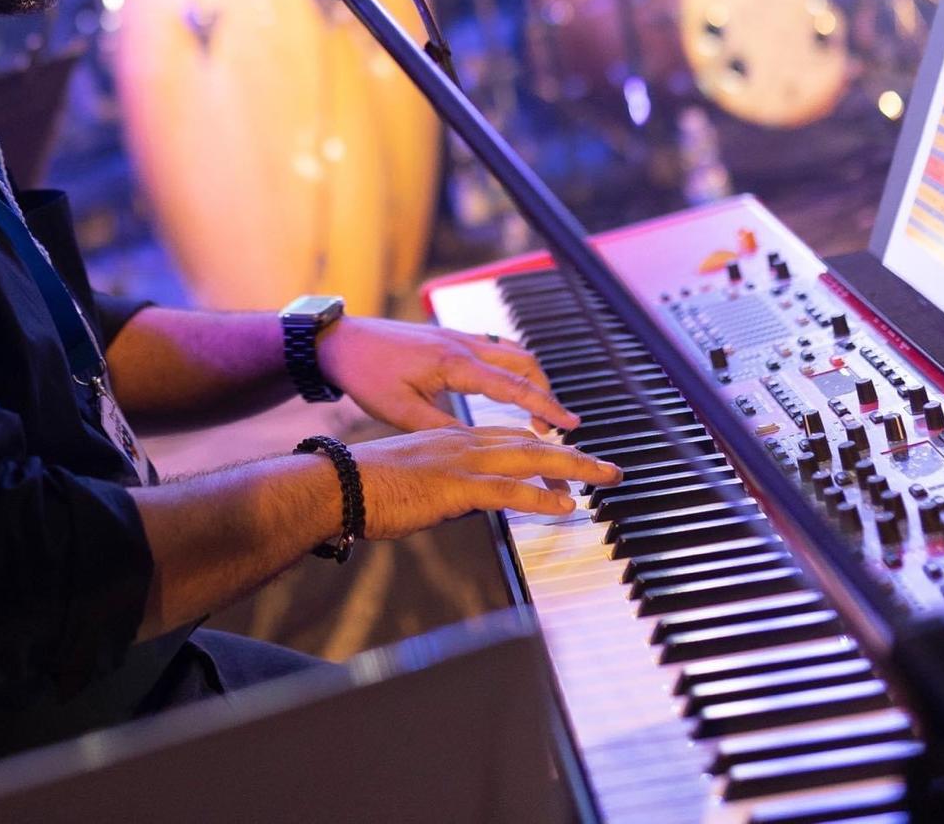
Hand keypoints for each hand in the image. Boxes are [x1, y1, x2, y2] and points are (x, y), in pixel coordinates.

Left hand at [317, 316, 577, 434]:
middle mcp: (462, 344)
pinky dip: (512, 365)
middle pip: (523, 362)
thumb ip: (443, 429)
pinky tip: (510, 384)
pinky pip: (494, 347)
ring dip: (532, 376)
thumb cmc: (367, 374)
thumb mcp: (401, 411)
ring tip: (540, 409)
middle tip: (559, 425)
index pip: (512, 386)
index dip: (545, 407)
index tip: (570, 424)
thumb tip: (478, 449)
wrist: (341, 340)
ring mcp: (456, 336)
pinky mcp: (448, 336)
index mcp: (454, 363)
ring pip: (511, 351)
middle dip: (547, 392)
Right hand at [351, 425, 620, 537]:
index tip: (568, 459)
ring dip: (572, 470)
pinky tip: (565, 506)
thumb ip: (439, 485)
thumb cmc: (362, 485)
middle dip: (572, 455)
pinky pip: (509, 491)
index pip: (507, 438)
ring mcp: (460, 462)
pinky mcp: (455, 487)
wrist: (336, 483)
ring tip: (603, 478)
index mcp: (448, 437)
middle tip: (607, 468)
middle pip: (529, 444)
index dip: (542, 448)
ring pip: (530, 460)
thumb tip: (455, 502)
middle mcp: (460, 442)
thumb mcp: (409, 479)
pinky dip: (541, 498)